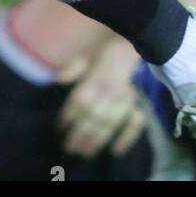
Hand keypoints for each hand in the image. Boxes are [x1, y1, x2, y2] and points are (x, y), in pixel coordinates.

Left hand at [56, 38, 146, 159]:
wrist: (131, 44)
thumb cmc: (104, 50)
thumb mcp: (85, 54)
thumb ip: (72, 68)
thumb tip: (58, 80)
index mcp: (94, 79)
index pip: (79, 102)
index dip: (68, 117)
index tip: (59, 128)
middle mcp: (109, 92)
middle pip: (92, 118)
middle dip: (79, 135)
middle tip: (68, 148)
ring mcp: (125, 100)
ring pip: (109, 125)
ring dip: (96, 141)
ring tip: (85, 153)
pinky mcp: (137, 103)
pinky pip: (134, 124)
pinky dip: (127, 139)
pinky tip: (116, 151)